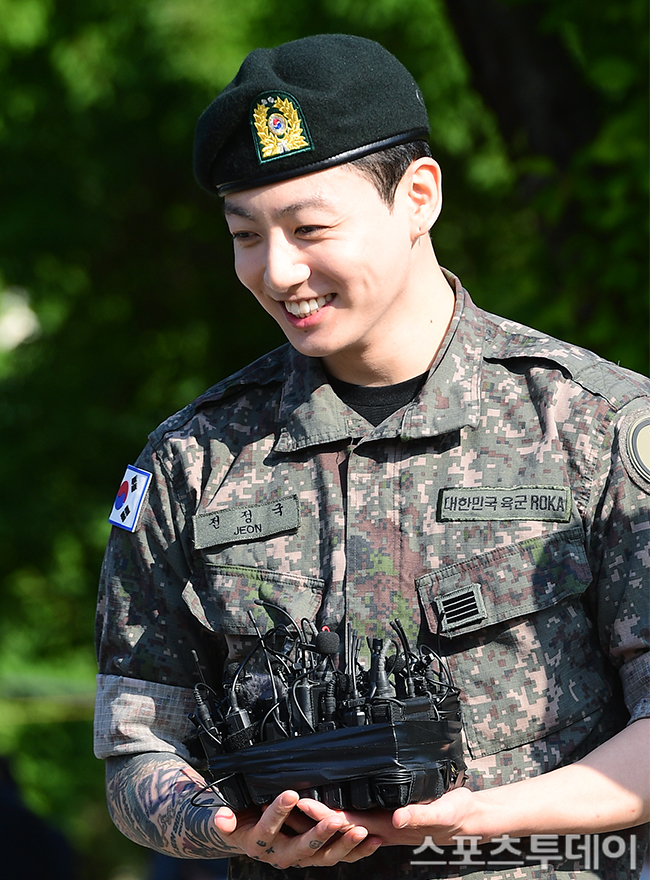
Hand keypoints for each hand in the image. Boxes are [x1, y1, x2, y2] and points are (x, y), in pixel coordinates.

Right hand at [214, 790, 382, 868]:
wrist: (245, 835)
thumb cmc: (238, 819)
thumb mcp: (227, 816)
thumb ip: (224, 818)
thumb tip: (221, 818)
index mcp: (258, 842)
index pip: (268, 828)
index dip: (279, 812)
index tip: (290, 794)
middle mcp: (280, 854)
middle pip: (301, 848)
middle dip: (320, 834)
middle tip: (335, 819)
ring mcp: (300, 857)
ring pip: (324, 857)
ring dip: (343, 845)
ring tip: (360, 830)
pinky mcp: (315, 856)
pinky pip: (338, 857)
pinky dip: (357, 851)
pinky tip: (374, 841)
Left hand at [298, 787, 479, 847]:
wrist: (468, 820)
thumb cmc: (456, 815)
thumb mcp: (442, 811)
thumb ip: (419, 815)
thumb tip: (396, 819)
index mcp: (390, 827)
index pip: (350, 821)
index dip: (325, 813)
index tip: (303, 801)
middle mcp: (381, 827)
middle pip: (340, 821)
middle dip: (313, 812)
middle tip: (287, 799)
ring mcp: (383, 824)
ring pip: (345, 820)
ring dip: (321, 813)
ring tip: (295, 800)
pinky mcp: (387, 817)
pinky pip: (358, 816)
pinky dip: (339, 810)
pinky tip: (329, 801)